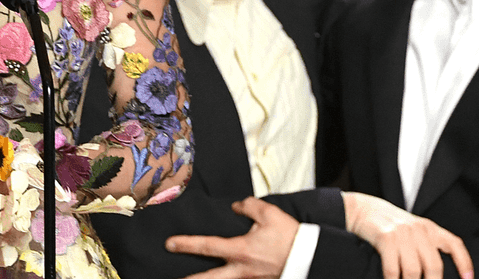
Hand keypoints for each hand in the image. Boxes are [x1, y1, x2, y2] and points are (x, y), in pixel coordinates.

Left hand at [166, 197, 297, 278]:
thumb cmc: (289, 237)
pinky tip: (220, 278)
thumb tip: (236, 206)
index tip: (169, 244)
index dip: (186, 244)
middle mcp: (240, 270)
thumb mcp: (269, 214)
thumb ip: (248, 206)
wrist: (309, 257)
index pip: (207, 246)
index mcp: (240, 250)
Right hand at [343, 192, 471, 278]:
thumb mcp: (412, 230)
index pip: (454, 244)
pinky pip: (393, 269)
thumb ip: (425, 245)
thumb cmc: (389, 225)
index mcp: (429, 228)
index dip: (464, 263)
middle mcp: (419, 230)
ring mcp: (402, 234)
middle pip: (434, 266)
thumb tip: (433, 273)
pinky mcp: (386, 238)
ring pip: (413, 272)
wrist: (363, 209)